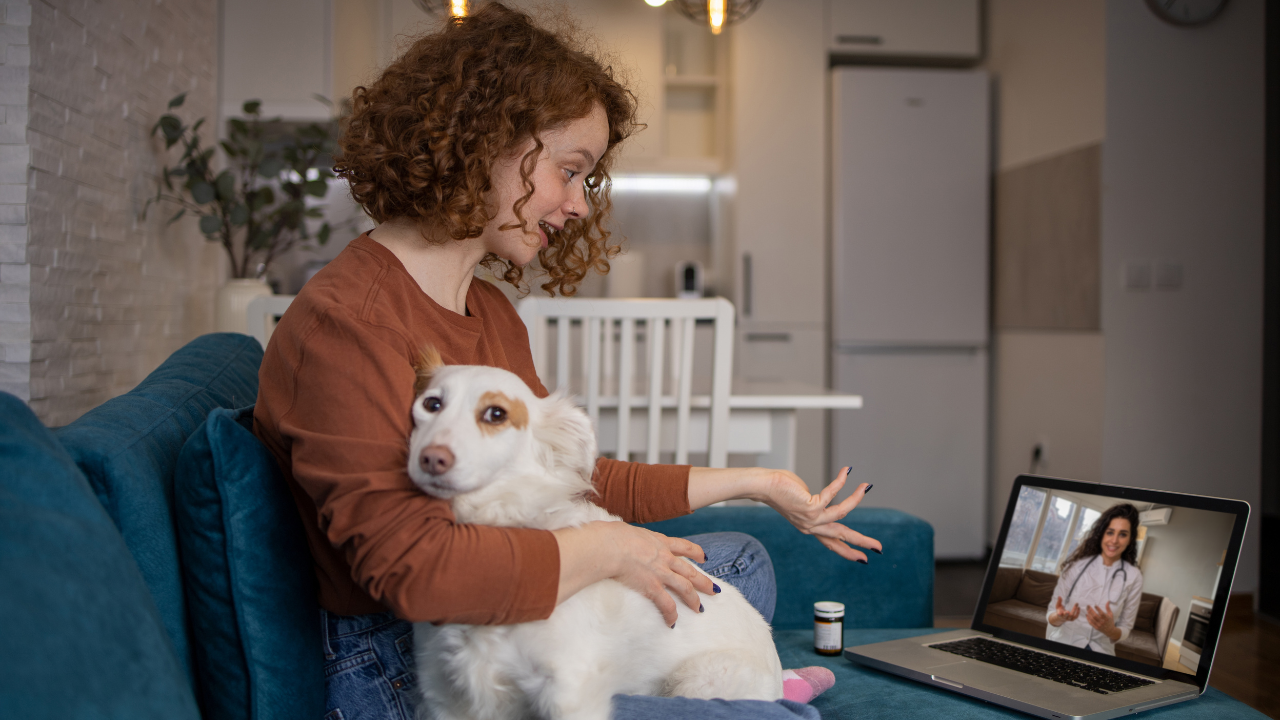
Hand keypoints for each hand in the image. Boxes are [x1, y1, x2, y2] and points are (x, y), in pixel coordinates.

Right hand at [553, 521, 714, 626]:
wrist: (608, 545)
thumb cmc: (610, 535)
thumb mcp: (625, 530)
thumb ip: (629, 537)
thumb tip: (617, 536)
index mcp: (659, 541)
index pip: (683, 546)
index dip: (696, 553)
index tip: (704, 558)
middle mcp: (664, 557)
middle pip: (690, 570)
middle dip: (703, 581)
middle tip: (714, 589)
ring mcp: (660, 572)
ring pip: (685, 587)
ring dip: (694, 599)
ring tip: (700, 609)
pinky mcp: (652, 587)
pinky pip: (667, 605)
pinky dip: (671, 615)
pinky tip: (672, 623)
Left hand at [755, 466, 882, 562]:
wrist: (764, 486)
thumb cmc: (782, 489)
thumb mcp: (803, 501)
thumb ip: (816, 503)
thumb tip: (828, 497)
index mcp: (809, 528)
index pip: (832, 543)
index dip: (847, 551)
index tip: (863, 559)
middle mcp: (811, 527)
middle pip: (841, 537)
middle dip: (861, 542)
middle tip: (879, 548)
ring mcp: (811, 518)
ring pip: (842, 514)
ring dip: (856, 499)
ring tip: (866, 487)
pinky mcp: (810, 506)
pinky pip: (832, 494)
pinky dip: (841, 481)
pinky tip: (846, 472)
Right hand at [1049, 596, 1079, 626]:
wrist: (1061, 618)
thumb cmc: (1059, 611)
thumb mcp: (1058, 606)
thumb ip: (1059, 601)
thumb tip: (1059, 596)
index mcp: (1059, 614)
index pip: (1059, 614)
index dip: (1059, 614)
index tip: (1059, 613)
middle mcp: (1064, 617)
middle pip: (1065, 616)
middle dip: (1066, 614)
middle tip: (1068, 611)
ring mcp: (1068, 619)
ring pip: (1072, 615)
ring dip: (1074, 610)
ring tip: (1077, 605)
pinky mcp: (1072, 619)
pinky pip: (1076, 616)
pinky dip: (1077, 612)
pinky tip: (1078, 608)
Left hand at [1086, 602, 1118, 641]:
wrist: (1110, 631)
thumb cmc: (1110, 621)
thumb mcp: (1110, 614)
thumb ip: (1108, 608)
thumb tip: (1107, 601)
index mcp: (1106, 618)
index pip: (1101, 613)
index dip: (1098, 609)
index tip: (1095, 605)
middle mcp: (1102, 622)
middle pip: (1095, 615)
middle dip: (1090, 610)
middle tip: (1088, 606)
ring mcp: (1099, 625)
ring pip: (1092, 619)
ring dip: (1088, 613)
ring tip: (1087, 609)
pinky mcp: (1096, 627)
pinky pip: (1090, 623)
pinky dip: (1088, 619)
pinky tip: (1087, 615)